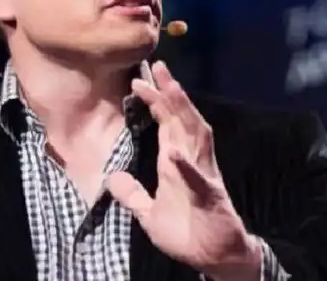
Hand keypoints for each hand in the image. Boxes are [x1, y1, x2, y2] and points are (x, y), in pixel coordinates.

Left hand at [107, 62, 260, 280]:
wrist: (214, 258)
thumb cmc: (187, 233)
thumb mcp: (149, 214)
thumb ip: (133, 195)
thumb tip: (112, 179)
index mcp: (177, 162)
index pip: (167, 123)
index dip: (156, 101)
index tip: (139, 80)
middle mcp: (192, 161)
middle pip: (182, 120)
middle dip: (171, 94)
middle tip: (158, 68)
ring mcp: (203, 176)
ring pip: (195, 137)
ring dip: (183, 114)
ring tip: (170, 91)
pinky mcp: (209, 198)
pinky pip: (197, 179)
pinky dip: (186, 166)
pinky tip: (174, 153)